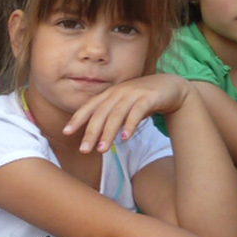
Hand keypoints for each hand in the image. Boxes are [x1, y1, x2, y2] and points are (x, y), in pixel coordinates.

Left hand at [65, 73, 189, 152]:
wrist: (170, 87)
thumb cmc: (141, 100)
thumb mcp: (122, 106)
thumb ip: (108, 117)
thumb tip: (92, 137)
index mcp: (108, 94)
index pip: (89, 107)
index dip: (77, 119)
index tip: (65, 132)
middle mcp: (118, 92)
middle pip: (100, 113)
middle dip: (90, 132)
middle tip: (83, 150)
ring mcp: (133, 94)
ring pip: (116, 115)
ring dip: (108, 133)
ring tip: (101, 150)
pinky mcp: (149, 98)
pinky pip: (137, 112)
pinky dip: (130, 125)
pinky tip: (125, 138)